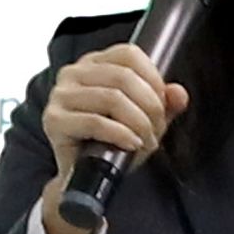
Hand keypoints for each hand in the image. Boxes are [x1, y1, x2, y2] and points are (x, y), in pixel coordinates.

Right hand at [37, 44, 186, 233]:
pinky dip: (120, 134)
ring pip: (111, 97)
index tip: (163, 104)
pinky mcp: (54, 120)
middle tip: (156, 130)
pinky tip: (131, 143)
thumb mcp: (143, 120)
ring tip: (146, 141)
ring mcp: (60, 95)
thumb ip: (164, 104)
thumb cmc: (110, 143)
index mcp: (94, 63)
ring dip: (138, 122)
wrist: (83, 178)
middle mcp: (73, 73)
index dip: (153, 78)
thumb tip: (179, 94)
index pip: (129, 55)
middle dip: (150, 106)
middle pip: (123, 76)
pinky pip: (94, 122)